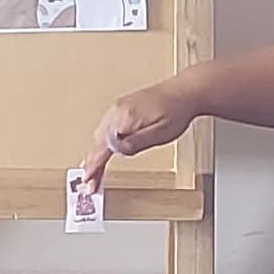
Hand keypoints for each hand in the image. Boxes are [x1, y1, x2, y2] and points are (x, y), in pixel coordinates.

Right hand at [78, 78, 193, 190]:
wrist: (185, 91)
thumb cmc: (177, 111)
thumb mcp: (160, 134)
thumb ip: (136, 143)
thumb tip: (116, 150)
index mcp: (125, 119)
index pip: (102, 148)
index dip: (94, 167)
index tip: (88, 181)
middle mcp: (118, 111)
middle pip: (97, 143)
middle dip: (91, 164)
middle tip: (90, 182)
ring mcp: (119, 107)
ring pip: (99, 135)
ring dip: (94, 153)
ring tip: (92, 170)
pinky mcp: (123, 106)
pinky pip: (105, 127)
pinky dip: (100, 141)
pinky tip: (102, 148)